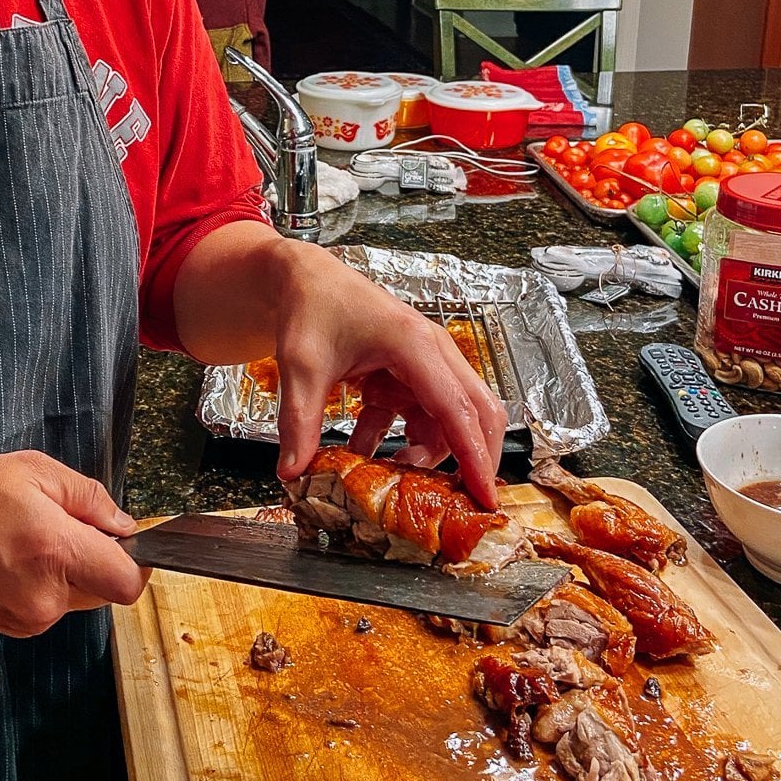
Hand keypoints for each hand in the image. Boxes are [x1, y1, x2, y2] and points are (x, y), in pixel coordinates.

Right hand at [0, 451, 149, 636]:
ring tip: (27, 541)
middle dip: (98, 559)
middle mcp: (48, 596)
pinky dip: (43, 585)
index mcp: (57, 551)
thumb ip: (87, 497)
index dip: (140, 561)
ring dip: (68, 572)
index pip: (129, 580)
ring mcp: (29, 619)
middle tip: (64, 526)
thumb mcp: (30, 471)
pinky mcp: (12, 629)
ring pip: (77, 597)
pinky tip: (11, 561)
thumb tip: (123, 524)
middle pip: (106, 588)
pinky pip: (49, 606)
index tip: (132, 541)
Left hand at [271, 246, 507, 506]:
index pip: (458, 409)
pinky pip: (418, 416)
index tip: (486, 496)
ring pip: (449, 419)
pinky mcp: (408, 373)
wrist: (302, 278)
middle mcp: (430, 353)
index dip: (475, 457)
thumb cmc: (311, 307)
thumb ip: (299, 422)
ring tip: (396, 481)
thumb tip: (294, 472)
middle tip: (462, 502)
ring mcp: (423, 363)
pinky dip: (401, 440)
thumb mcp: (301, 367)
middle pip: (475, 411)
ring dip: (428, 453)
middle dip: (474, 458)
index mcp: (414, 345)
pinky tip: (365, 453)